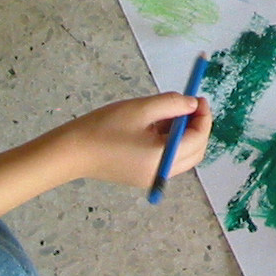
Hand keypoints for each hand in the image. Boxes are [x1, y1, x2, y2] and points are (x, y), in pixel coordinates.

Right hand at [55, 95, 211, 189]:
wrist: (72, 152)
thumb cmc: (104, 128)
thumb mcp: (141, 109)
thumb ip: (172, 104)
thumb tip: (193, 104)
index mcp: (163, 157)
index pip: (198, 138)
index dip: (204, 117)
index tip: (199, 97)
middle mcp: (161, 172)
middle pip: (196, 151)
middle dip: (199, 127)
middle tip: (191, 104)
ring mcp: (152, 177)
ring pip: (183, 155)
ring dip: (184, 133)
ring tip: (169, 111)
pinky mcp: (142, 175)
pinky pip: (167, 158)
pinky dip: (171, 141)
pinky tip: (157, 124)